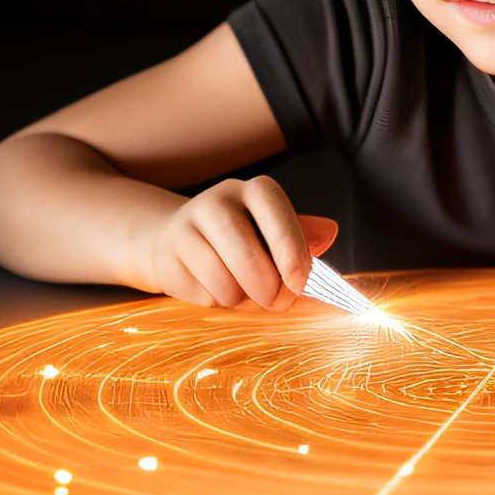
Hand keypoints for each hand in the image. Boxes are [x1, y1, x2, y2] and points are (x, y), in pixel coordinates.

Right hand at [141, 174, 336, 309]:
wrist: (179, 239)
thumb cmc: (244, 238)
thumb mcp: (276, 231)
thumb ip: (303, 236)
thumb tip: (329, 233)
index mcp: (254, 191)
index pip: (275, 212)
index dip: (290, 250)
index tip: (299, 283)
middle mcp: (216, 201)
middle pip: (246, 255)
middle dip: (268, 290)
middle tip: (276, 302)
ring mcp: (185, 228)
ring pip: (224, 283)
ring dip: (241, 300)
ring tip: (243, 290)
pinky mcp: (165, 257)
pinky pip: (202, 296)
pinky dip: (216, 302)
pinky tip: (214, 287)